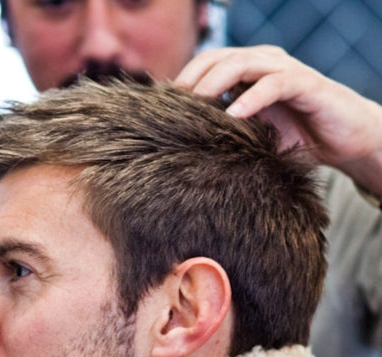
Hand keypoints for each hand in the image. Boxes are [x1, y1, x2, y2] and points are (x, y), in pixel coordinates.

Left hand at [176, 45, 381, 196]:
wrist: (343, 141)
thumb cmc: (295, 138)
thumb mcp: (252, 135)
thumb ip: (225, 132)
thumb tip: (186, 147)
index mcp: (249, 71)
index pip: (208, 63)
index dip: (185, 79)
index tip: (164, 106)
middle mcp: (265, 63)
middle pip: (219, 58)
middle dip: (193, 78)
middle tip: (174, 106)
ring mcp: (285, 70)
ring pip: (243, 63)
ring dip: (216, 82)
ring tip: (197, 104)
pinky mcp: (306, 84)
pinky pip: (274, 84)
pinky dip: (251, 98)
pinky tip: (233, 116)